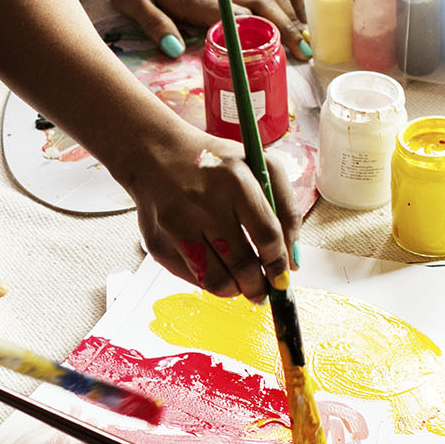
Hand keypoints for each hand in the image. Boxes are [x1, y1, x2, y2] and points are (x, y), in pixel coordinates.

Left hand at [110, 0, 306, 57]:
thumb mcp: (131, 0)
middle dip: (286, 28)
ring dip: (294, 11)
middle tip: (304, 53)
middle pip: (264, 5)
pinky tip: (303, 10)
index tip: (275, 53)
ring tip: (308, 37)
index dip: (257, 33)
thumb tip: (175, 50)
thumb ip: (152, 23)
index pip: (236, 16)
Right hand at [126, 132, 298, 302]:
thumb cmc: (212, 162)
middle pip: (242, 265)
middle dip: (259, 287)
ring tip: (240, 282)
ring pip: (216, 281)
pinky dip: (209, 280)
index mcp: (235, 180)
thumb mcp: (258, 166)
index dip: (278, 265)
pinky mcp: (157, 243)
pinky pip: (192, 279)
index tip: (282, 277)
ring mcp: (177, 226)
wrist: (153, 153)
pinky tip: (214, 265)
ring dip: (235, 289)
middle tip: (264, 289)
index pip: (266, 236)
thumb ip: (284, 208)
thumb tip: (291, 261)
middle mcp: (204, 204)